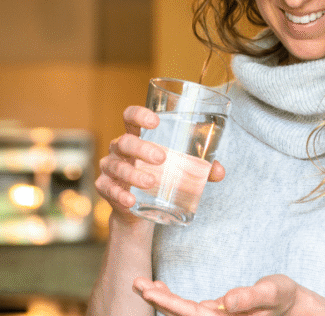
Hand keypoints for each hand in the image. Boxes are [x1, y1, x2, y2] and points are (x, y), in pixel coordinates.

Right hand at [95, 105, 225, 225]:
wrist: (137, 209)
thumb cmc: (159, 177)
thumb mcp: (178, 169)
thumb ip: (199, 168)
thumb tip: (219, 171)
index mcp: (136, 136)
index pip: (130, 117)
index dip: (139, 115)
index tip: (155, 120)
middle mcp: (119, 149)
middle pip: (125, 142)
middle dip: (142, 148)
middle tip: (162, 158)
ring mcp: (110, 168)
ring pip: (117, 167)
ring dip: (134, 174)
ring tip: (151, 182)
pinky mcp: (105, 188)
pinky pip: (108, 189)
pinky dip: (120, 195)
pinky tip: (131, 200)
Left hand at [134, 275, 317, 315]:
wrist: (292, 305)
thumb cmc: (283, 298)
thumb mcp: (272, 292)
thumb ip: (251, 298)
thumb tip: (226, 301)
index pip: (191, 313)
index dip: (169, 302)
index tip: (148, 290)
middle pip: (181, 313)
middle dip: (158, 298)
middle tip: (137, 282)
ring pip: (181, 310)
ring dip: (161, 297)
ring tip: (142, 283)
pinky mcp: (215, 313)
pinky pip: (188, 308)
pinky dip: (172, 297)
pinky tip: (160, 287)